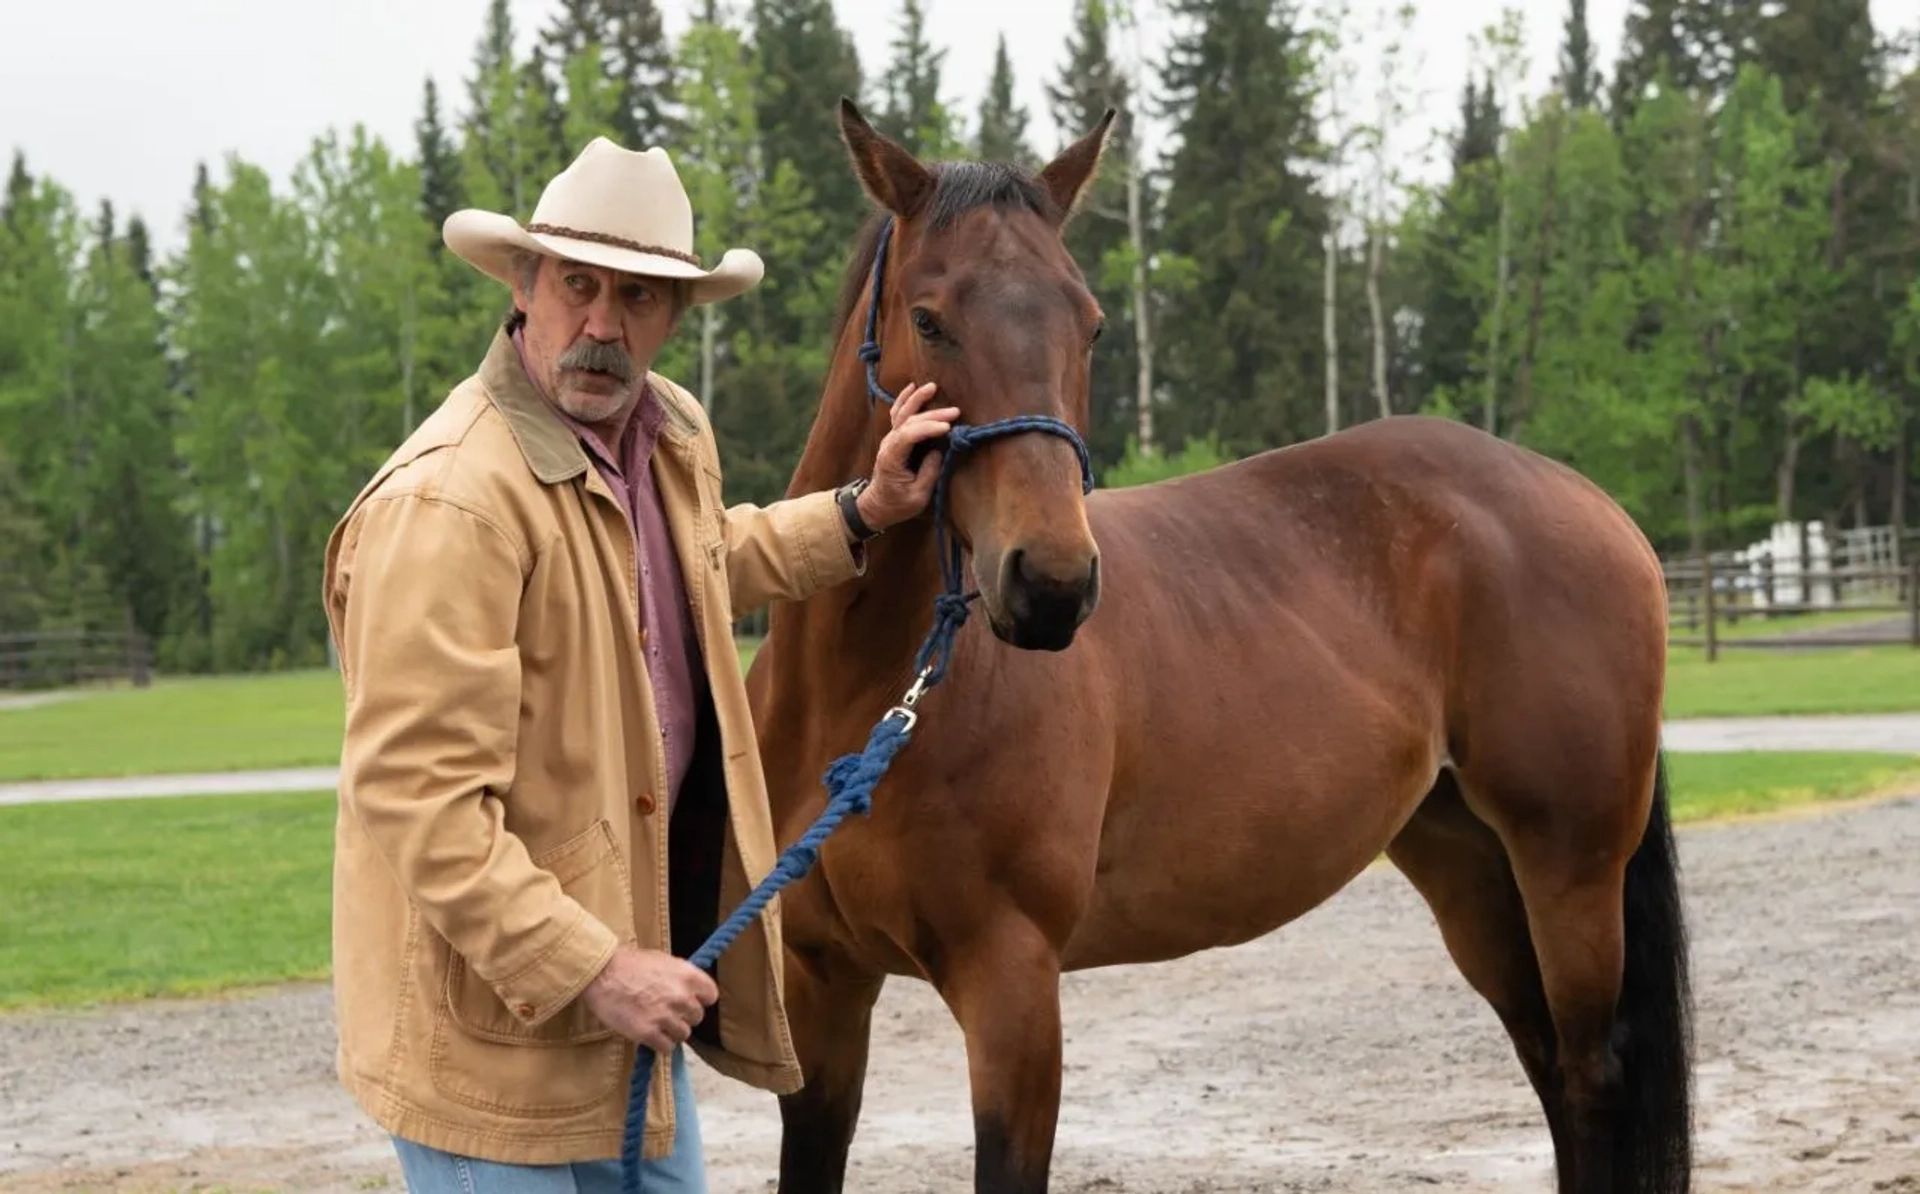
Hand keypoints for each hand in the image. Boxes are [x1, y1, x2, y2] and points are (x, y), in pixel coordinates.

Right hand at [580, 943, 717, 1052]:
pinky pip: (666, 1048)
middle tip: (667, 1013)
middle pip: (697, 1017)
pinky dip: (660, 1044)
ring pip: (683, 1035)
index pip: (711, 996)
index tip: (690, 1002)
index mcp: (687, 975)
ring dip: (672, 1032)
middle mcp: (681, 997)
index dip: (700, 1000)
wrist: (601, 974)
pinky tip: (650, 1035)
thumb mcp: (662, 960)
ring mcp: (665, 1016)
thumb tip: (689, 989)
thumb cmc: (628, 963)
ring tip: (657, 1024)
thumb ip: (680, 976)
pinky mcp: (648, 1033)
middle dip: (684, 1016)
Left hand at [858, 382, 959, 532]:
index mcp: (891, 458)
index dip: (928, 429)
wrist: (878, 504)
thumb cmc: (897, 504)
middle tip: (955, 412)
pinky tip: (912, 387)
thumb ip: (928, 474)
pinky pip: (897, 414)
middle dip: (933, 415)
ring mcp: (890, 438)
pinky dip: (904, 399)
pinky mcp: (894, 437)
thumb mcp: (917, 496)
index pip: (908, 436)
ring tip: (932, 386)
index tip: (947, 428)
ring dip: (918, 399)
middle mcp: (889, 444)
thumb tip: (938, 452)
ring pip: (902, 413)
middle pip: (910, 422)